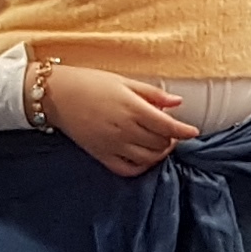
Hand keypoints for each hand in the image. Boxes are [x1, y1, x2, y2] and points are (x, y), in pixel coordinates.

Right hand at [42, 63, 195, 178]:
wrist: (56, 95)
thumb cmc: (91, 83)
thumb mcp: (124, 81)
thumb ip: (152, 94)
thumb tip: (178, 103)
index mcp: (133, 109)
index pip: (168, 126)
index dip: (185, 131)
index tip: (194, 131)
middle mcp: (125, 130)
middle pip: (160, 144)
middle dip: (171, 140)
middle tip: (171, 132)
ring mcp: (112, 145)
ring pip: (148, 159)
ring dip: (159, 154)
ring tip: (160, 144)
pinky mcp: (101, 155)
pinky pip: (127, 169)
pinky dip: (141, 167)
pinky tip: (144, 158)